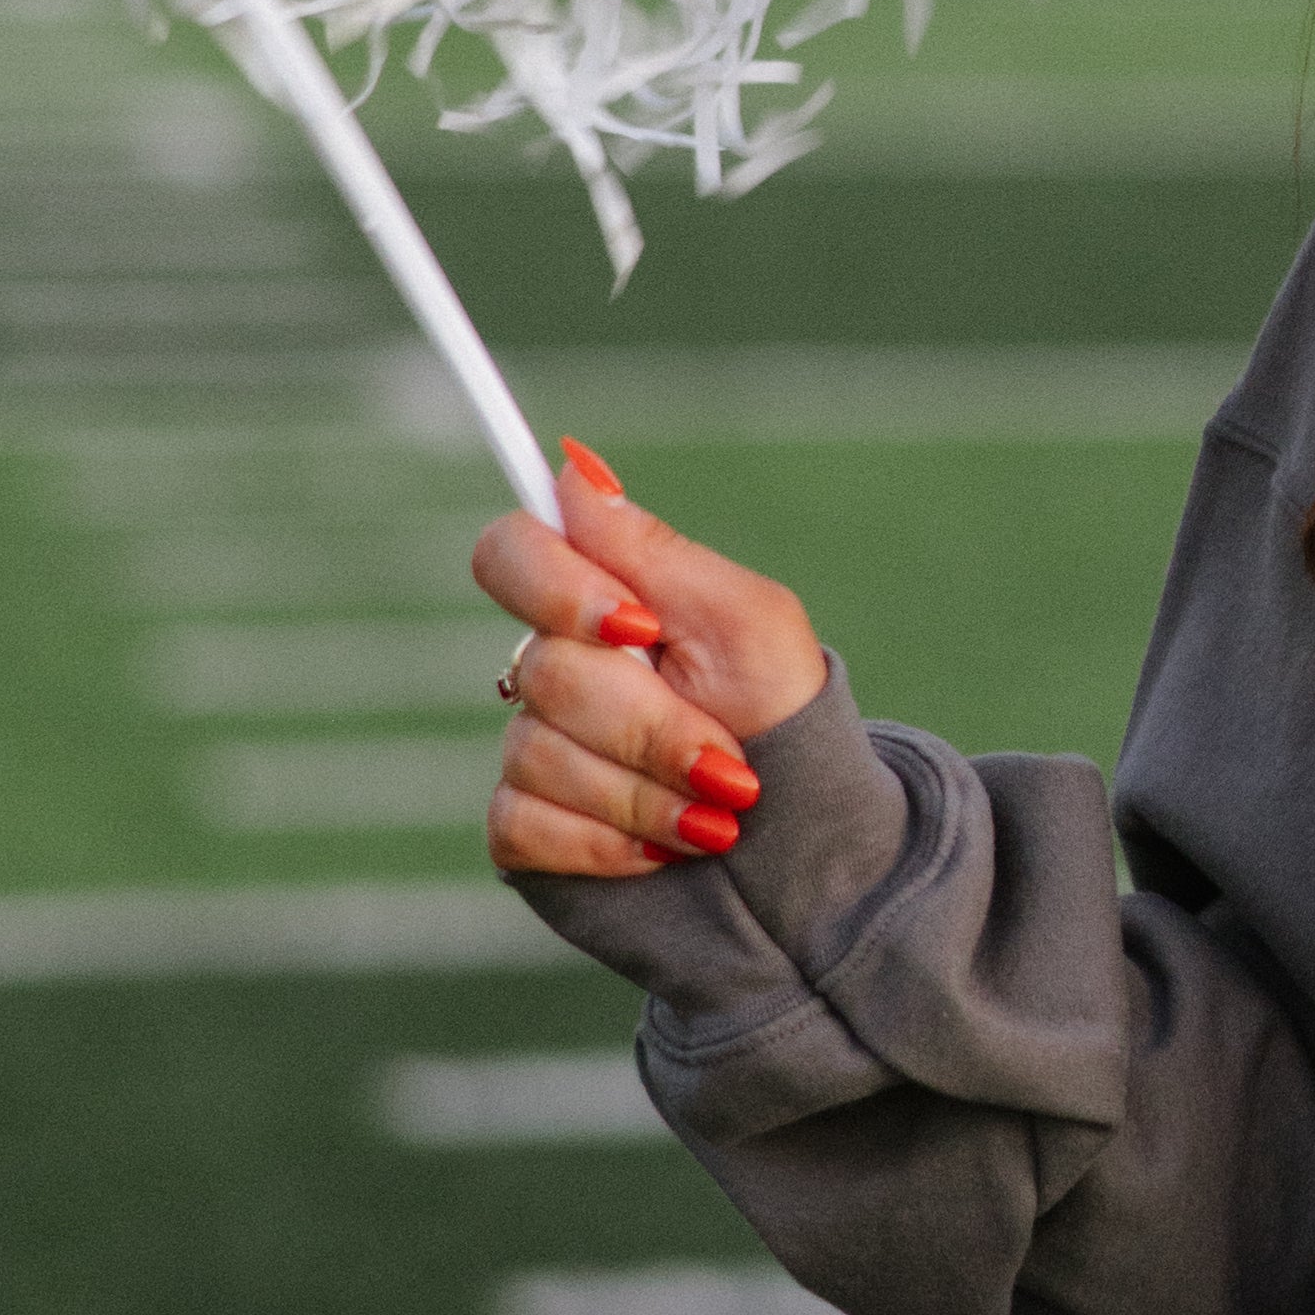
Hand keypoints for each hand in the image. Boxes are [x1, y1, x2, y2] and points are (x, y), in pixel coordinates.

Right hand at [472, 439, 828, 883]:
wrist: (803, 844)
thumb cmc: (783, 718)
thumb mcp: (747, 622)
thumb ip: (656, 553)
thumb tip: (575, 465)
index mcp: (602, 601)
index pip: (511, 552)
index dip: (558, 588)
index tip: (641, 629)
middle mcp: (554, 668)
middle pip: (546, 669)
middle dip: (652, 724)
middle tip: (725, 756)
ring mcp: (534, 748)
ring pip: (540, 753)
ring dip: (647, 792)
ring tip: (716, 813)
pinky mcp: (526, 829)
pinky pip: (525, 823)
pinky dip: (610, 842)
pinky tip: (663, 849)